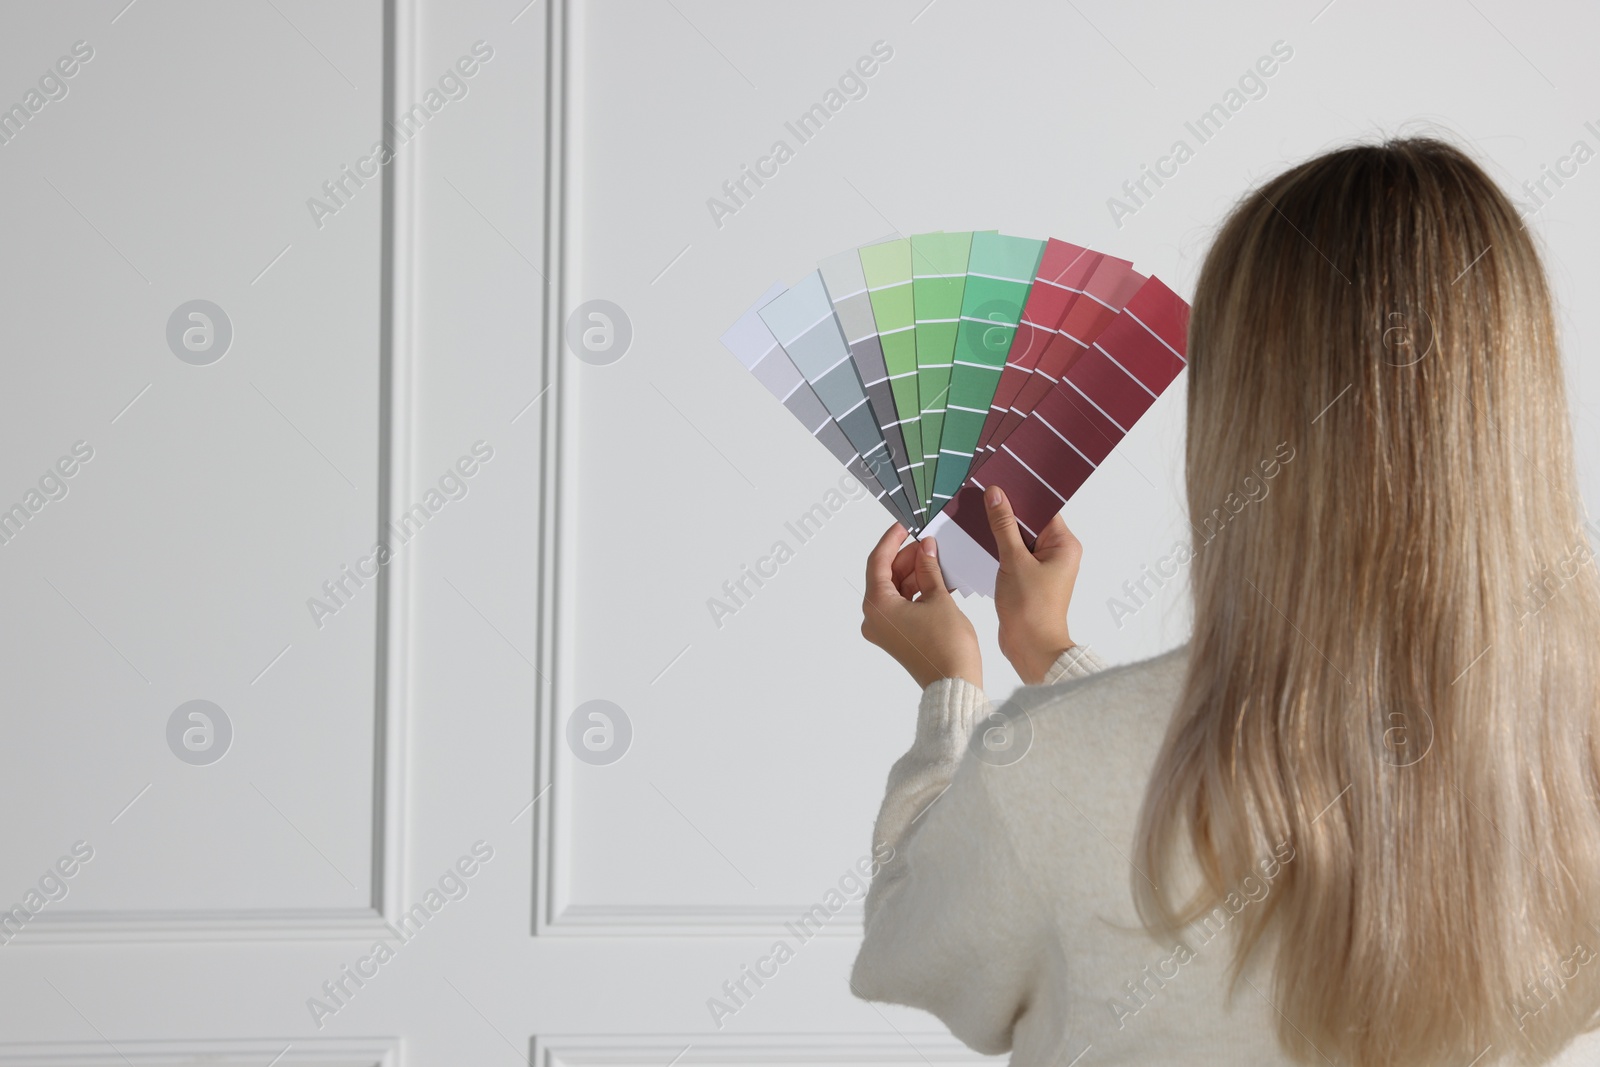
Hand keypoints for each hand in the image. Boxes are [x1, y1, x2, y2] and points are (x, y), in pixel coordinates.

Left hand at [859, 523, 982, 689]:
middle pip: (886, 576)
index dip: (892, 540)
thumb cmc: (947, 648)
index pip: (878, 562)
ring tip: (938, 560)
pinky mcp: (898, 636)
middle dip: (908, 558)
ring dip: (915, 574)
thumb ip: (929, 569)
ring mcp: (885, 629)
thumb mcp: (939, 598)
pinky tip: (938, 580)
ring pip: (896, 590)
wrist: (955, 684)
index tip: (904, 526)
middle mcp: (874, 619)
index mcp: (877, 606)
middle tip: (929, 544)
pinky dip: (918, 591)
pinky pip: (903, 605)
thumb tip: (926, 548)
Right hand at [984, 485, 1082, 683]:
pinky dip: (997, 550)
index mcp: (1064, 545)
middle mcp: (1056, 553)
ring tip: (975, 518)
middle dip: (1005, 513)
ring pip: (1017, 539)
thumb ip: (1003, 526)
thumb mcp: (1014, 561)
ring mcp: (1041, 567)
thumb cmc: (1031, 610)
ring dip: (998, 533)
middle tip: (980, 497)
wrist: (1031, 650)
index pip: (1041, 509)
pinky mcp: (1027, 579)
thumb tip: (996, 494)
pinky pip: (1011, 555)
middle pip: (1028, 522)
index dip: (1020, 496)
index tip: (998, 483)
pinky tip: (978, 543)